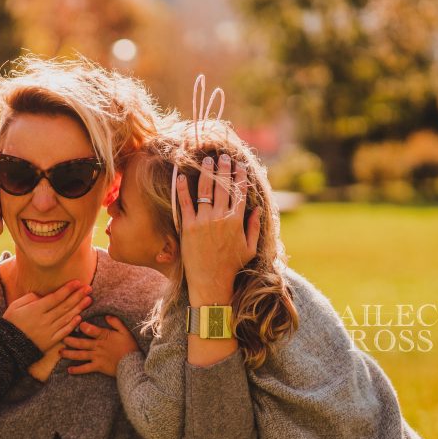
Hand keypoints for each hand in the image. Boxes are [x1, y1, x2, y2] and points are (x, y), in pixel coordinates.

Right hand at [3, 280, 92, 351]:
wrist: (8, 346)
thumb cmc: (11, 323)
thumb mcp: (15, 306)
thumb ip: (29, 298)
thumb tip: (43, 295)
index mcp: (35, 310)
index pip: (55, 297)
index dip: (67, 289)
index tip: (77, 282)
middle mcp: (44, 320)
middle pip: (64, 306)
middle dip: (77, 296)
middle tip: (88, 288)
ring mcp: (48, 331)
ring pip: (67, 318)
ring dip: (79, 308)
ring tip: (89, 300)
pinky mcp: (51, 341)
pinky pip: (64, 332)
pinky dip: (72, 324)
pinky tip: (80, 317)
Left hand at [61, 316, 139, 375]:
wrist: (133, 364)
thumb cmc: (130, 347)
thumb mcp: (125, 332)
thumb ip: (116, 323)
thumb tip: (107, 315)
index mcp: (104, 336)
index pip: (92, 330)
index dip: (84, 327)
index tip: (77, 324)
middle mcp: (98, 346)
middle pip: (82, 342)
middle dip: (71, 340)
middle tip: (61, 338)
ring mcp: (97, 357)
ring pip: (80, 355)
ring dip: (70, 354)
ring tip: (60, 353)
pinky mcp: (98, 366)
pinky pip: (85, 368)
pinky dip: (77, 369)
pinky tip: (69, 370)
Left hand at [179, 154, 260, 304]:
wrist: (211, 282)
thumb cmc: (232, 267)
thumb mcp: (249, 248)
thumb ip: (254, 227)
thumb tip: (257, 209)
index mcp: (237, 221)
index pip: (239, 192)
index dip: (239, 176)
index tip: (239, 165)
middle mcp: (220, 217)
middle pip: (222, 186)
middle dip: (223, 169)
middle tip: (222, 156)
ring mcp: (203, 221)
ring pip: (204, 190)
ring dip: (205, 173)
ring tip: (206, 160)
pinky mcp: (188, 227)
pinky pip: (184, 204)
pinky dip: (181, 189)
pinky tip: (180, 177)